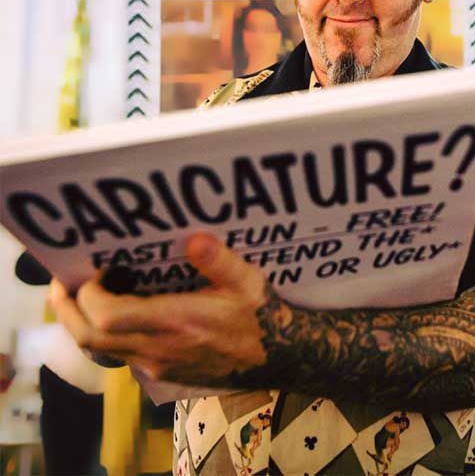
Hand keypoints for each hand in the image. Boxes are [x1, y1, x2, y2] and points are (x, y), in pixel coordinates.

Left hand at [49, 233, 270, 384]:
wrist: (274, 356)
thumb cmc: (258, 315)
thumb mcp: (247, 281)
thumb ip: (219, 260)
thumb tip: (194, 238)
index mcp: (176, 322)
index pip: (107, 317)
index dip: (89, 293)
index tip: (96, 269)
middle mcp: (158, 348)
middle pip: (89, 338)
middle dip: (68, 309)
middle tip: (64, 282)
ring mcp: (157, 364)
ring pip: (99, 350)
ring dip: (81, 322)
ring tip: (81, 293)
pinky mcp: (161, 372)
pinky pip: (117, 355)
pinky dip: (103, 333)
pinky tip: (116, 311)